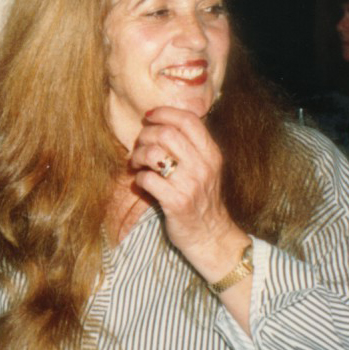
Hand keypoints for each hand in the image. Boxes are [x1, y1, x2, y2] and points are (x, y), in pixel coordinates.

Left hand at [130, 106, 248, 283]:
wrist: (211, 236)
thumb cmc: (203, 199)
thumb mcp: (207, 168)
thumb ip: (192, 147)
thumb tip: (161, 122)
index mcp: (211, 154)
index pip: (188, 120)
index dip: (165, 112)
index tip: (149, 116)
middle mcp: (203, 167)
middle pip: (167, 133)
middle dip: (146, 135)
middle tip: (140, 144)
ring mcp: (189, 185)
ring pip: (154, 153)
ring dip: (138, 155)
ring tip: (137, 163)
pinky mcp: (175, 203)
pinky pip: (147, 179)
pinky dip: (138, 178)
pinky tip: (142, 183)